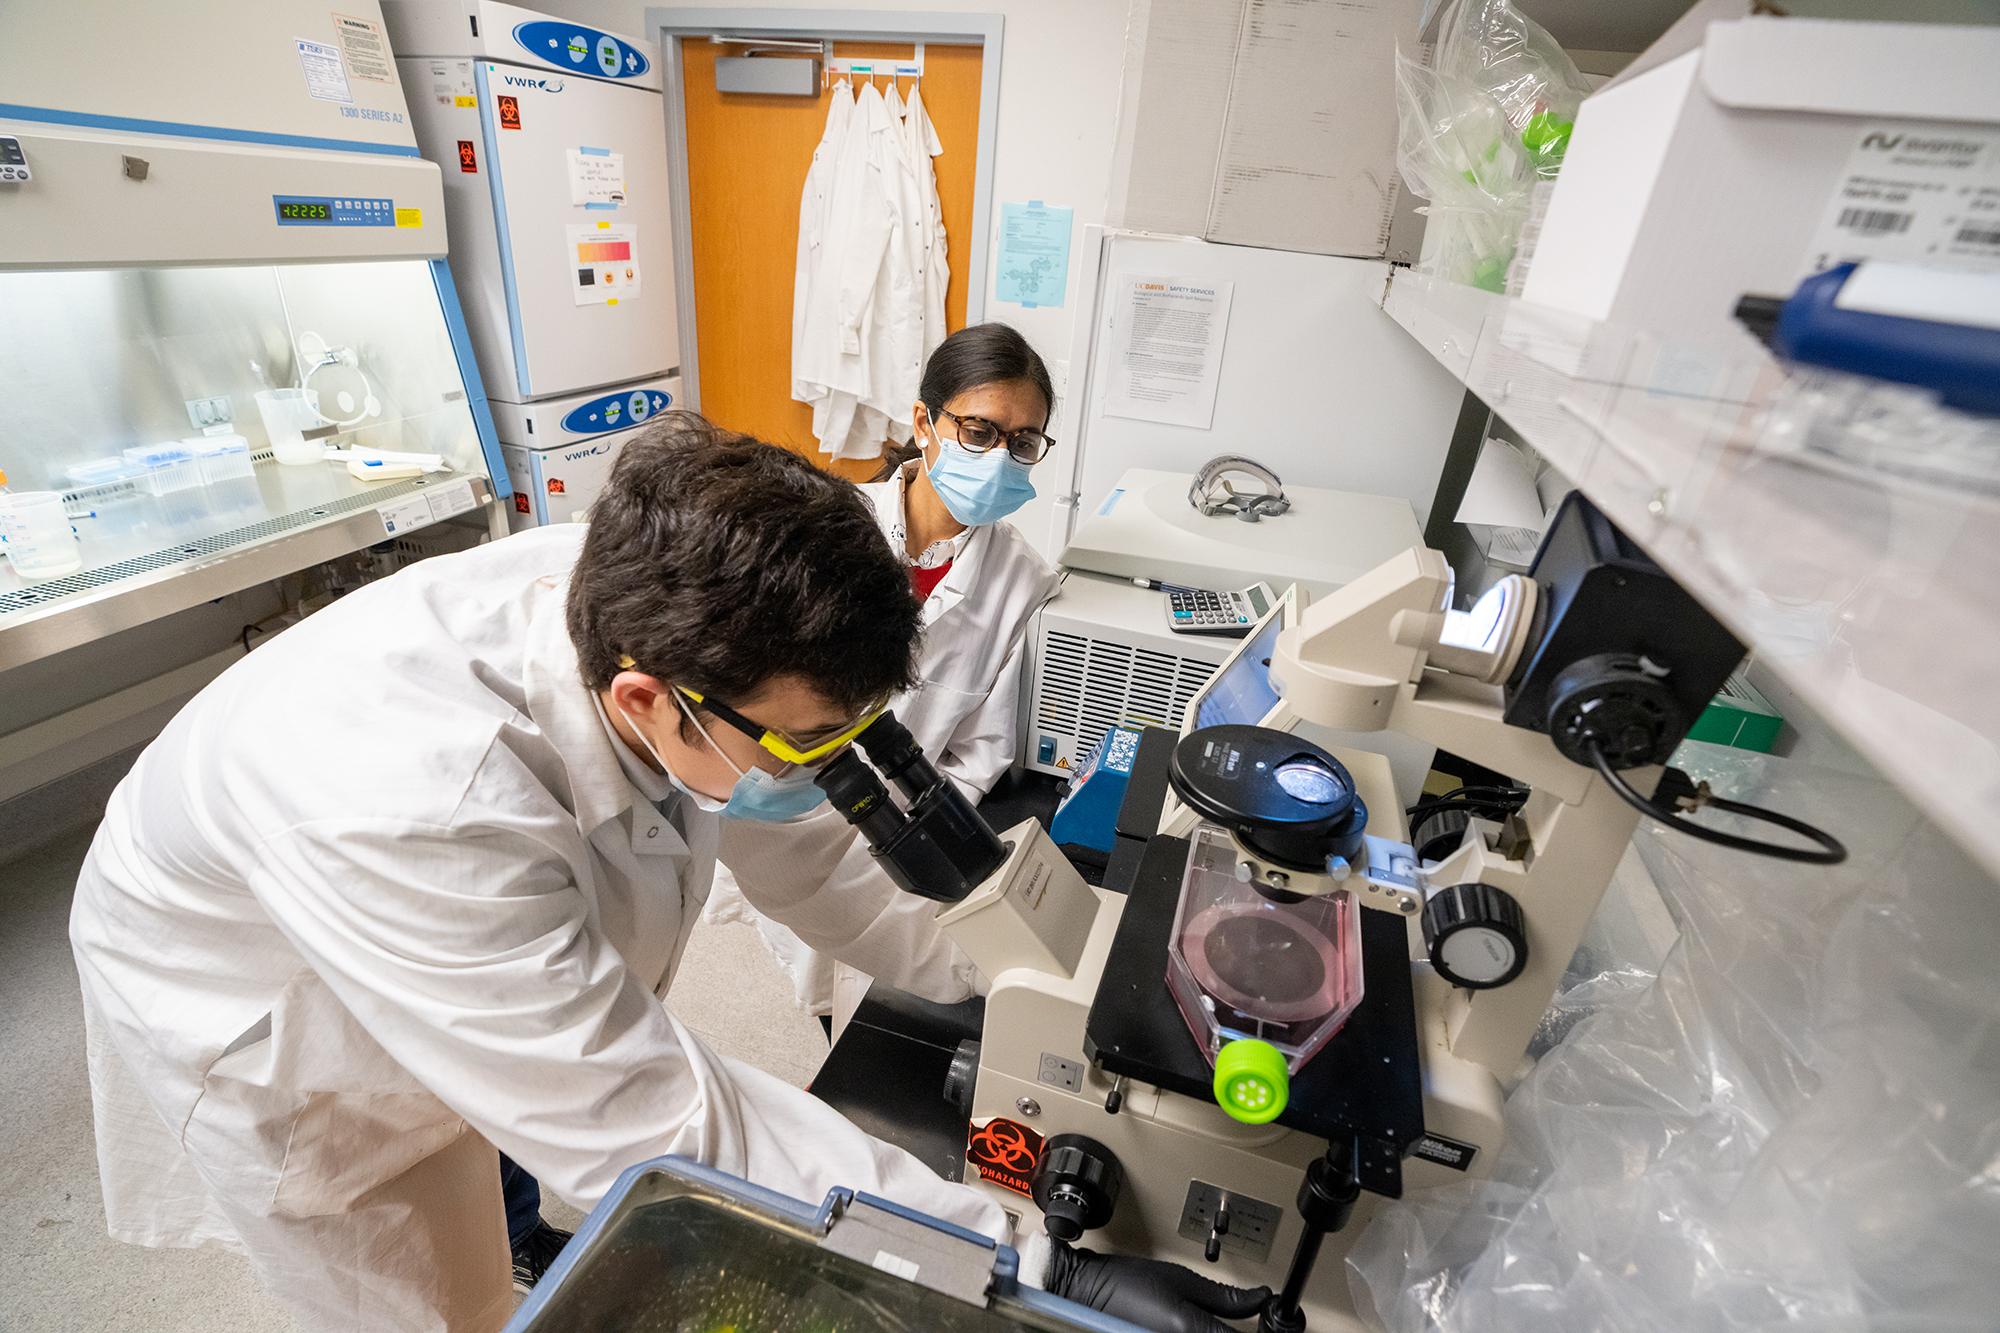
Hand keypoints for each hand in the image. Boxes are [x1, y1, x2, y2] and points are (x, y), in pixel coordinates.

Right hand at [1045, 1242, 1271, 1332]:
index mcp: (1188, 1329)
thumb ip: (1225, 1295)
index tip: (1272, 1325)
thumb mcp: (1181, 1278)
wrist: (1086, 1291)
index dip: (1262, 1331)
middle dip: (1232, 1332)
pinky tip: (1197, 1328)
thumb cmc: (1125, 1283)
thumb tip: (1260, 1298)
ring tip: (1216, 1324)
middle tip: (1247, 1321)